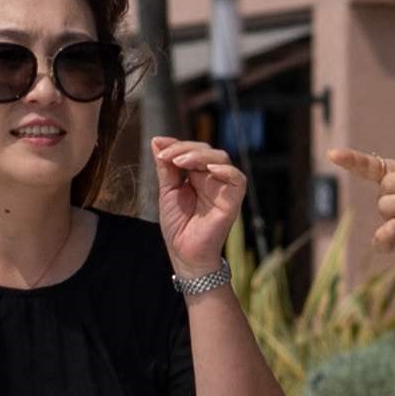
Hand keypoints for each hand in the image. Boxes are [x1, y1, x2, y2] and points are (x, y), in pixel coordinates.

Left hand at [148, 136, 248, 278]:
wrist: (185, 254)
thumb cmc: (178, 227)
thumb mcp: (167, 192)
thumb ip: (165, 168)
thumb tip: (157, 141)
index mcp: (197, 175)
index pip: (192, 150)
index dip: (177, 144)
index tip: (159, 145)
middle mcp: (212, 178)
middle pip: (206, 150)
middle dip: (185, 148)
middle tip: (166, 156)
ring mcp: (223, 188)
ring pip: (221, 158)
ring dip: (199, 155)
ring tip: (180, 162)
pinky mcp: (232, 200)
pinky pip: (238, 179)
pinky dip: (226, 171)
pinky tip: (210, 169)